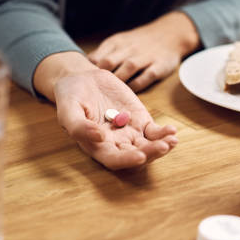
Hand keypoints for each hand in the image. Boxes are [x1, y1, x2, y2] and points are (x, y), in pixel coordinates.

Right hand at [53, 68, 177, 169]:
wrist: (82, 79)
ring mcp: (130, 133)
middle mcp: (115, 144)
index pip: (114, 160)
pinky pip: (154, 131)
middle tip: (163, 146)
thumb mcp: (68, 109)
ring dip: (162, 145)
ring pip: (149, 145)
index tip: (140, 156)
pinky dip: (163, 132)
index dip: (127, 161)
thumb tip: (98, 137)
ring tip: (172, 140)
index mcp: (97, 146)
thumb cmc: (70, 97)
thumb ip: (78, 126)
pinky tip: (172, 130)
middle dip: (151, 153)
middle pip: (136, 155)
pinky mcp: (140, 120)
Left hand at [88, 11, 199, 91]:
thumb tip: (83, 69)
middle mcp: (129, 49)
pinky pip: (146, 78)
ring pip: (127, 69)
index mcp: (116, 43)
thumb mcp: (119, 42)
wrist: (170, 34)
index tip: (82, 84)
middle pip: (109, 63)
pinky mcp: (158, 67)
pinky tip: (130, 96)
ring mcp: (144, 57)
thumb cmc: (139, 43)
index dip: (87, 72)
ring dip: (118, 83)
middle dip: (100, 78)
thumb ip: (103, 55)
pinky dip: (136, 86)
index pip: (96, 57)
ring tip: (110, 97)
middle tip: (93, 94)